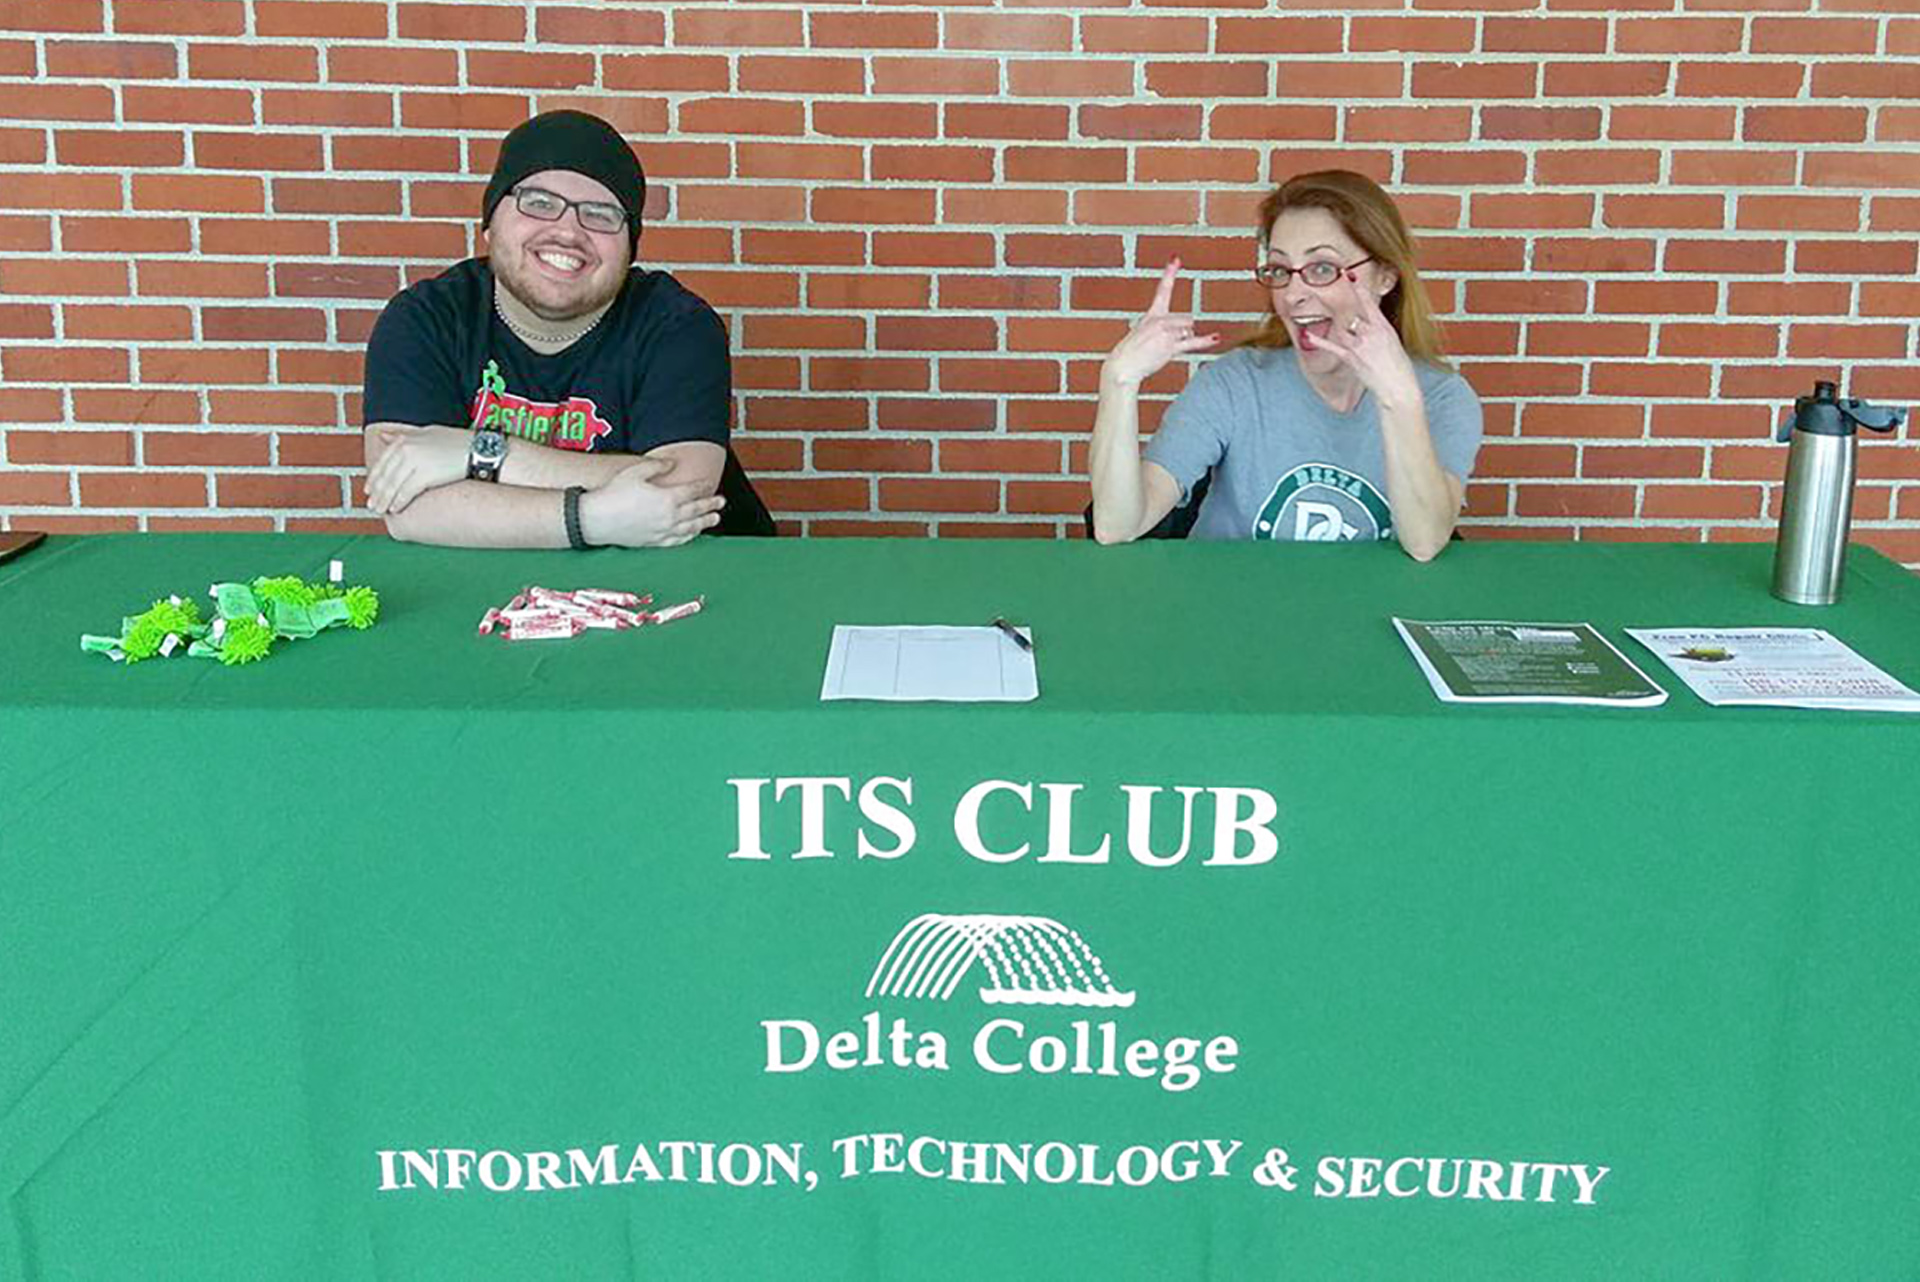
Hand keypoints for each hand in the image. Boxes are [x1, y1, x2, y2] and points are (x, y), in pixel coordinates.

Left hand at [365, 425, 471, 514]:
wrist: (480, 450)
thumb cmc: (457, 443)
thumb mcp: (427, 433)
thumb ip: (403, 436)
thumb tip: (383, 436)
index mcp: (405, 440)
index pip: (383, 461)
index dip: (374, 478)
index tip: (369, 490)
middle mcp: (407, 448)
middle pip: (386, 475)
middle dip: (377, 492)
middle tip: (372, 506)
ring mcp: (415, 461)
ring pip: (393, 485)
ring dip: (385, 500)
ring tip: (380, 511)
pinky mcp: (425, 474)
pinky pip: (407, 491)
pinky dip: (399, 502)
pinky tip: (395, 509)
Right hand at [579, 458, 725, 548]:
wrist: (597, 519)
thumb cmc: (614, 494)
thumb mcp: (635, 472)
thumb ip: (657, 466)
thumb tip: (672, 463)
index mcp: (667, 498)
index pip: (692, 492)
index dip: (703, 487)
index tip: (710, 483)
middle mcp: (669, 517)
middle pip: (696, 510)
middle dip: (711, 504)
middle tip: (721, 501)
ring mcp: (663, 531)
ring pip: (691, 527)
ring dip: (705, 522)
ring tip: (715, 518)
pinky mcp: (655, 541)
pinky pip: (678, 540)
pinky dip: (689, 537)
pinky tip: (693, 534)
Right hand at [1100, 258, 1219, 390]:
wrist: (1122, 367)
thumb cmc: (1131, 353)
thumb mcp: (1143, 333)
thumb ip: (1165, 329)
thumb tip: (1189, 330)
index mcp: (1152, 314)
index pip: (1163, 290)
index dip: (1169, 273)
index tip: (1176, 259)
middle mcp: (1159, 320)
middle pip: (1187, 320)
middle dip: (1183, 332)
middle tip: (1164, 344)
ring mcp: (1165, 332)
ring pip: (1188, 331)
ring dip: (1182, 341)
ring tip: (1163, 350)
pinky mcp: (1170, 346)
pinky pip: (1192, 342)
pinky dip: (1205, 340)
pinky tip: (1216, 338)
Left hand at [1310, 274, 1421, 409]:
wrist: (1398, 387)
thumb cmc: (1399, 367)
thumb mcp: (1394, 342)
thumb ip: (1379, 332)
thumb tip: (1368, 326)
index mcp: (1384, 327)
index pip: (1368, 303)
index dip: (1358, 289)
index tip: (1350, 276)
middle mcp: (1371, 333)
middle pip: (1351, 314)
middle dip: (1342, 306)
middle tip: (1331, 292)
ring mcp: (1360, 345)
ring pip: (1343, 328)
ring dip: (1337, 323)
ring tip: (1324, 307)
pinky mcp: (1351, 357)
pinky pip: (1332, 347)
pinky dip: (1319, 341)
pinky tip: (1308, 335)